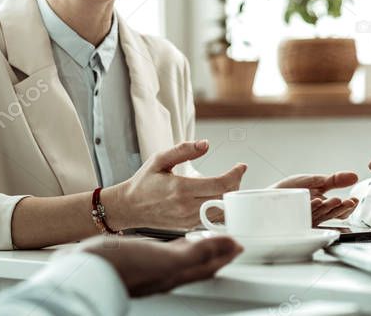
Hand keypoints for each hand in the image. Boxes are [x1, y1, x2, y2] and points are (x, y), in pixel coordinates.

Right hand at [81, 235, 241, 296]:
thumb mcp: (166, 259)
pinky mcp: (144, 260)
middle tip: (229, 236)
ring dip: (202, 247)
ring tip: (209, 235)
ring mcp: (157, 267)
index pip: (213, 263)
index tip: (240, 240)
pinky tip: (178, 238)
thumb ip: (197, 254)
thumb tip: (228, 247)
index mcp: (178, 271)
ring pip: (188, 257)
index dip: (228, 252)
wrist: (89, 269)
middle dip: (219, 251)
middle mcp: (170, 272)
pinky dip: (181, 245)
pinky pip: (170, 252)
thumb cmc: (123, 266)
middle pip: (204, 263)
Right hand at [105, 140, 245, 229]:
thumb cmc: (143, 182)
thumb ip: (183, 150)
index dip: (236, 175)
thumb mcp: (159, 159)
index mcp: (181, 188)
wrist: (129, 207)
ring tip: (228, 184)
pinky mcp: (187, 226)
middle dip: (236, 185)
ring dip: (230, 198)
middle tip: (236, 174)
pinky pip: (212, 220)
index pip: (220, 185)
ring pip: (222, 212)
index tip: (241, 166)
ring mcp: (188, 220)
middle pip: (226, 199)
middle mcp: (186, 207)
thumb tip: (206, 144)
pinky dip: (221, 209)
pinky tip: (219, 197)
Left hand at [273, 172, 358, 224]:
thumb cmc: (291, 189)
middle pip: (333, 215)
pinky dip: (311, 207)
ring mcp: (307, 220)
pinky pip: (305, 215)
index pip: (341, 211)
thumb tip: (354, 176)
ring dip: (329, 207)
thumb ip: (334, 180)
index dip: (349, 207)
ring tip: (336, 200)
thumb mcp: (316, 181)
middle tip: (349, 202)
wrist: (269, 195)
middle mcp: (318, 216)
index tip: (354, 199)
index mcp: (324, 207)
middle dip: (342, 208)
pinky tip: (317, 200)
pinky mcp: (296, 221)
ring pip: (321, 215)